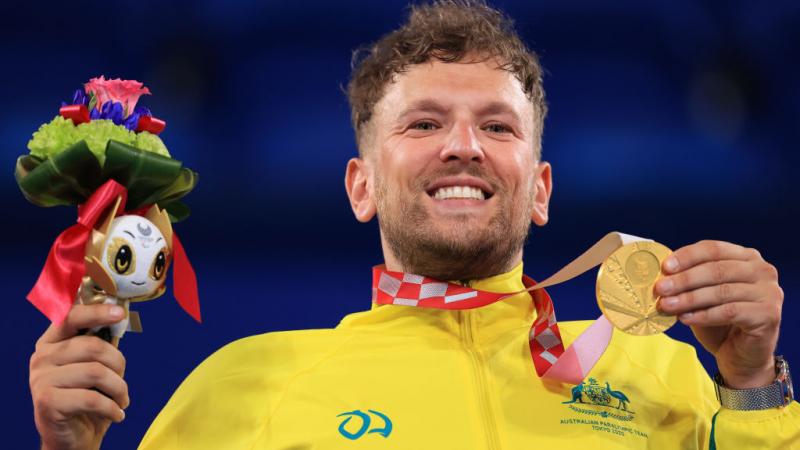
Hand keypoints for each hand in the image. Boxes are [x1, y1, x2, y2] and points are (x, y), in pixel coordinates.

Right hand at [30, 303, 128, 449]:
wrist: (71, 437)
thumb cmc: (86, 397)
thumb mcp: (94, 366)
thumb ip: (101, 343)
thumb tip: (119, 315)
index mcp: (52, 341)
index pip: (71, 317)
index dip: (97, 312)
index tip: (119, 313)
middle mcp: (42, 356)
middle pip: (93, 347)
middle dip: (118, 364)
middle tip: (122, 382)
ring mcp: (40, 379)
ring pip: (96, 372)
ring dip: (118, 388)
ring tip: (122, 400)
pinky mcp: (46, 401)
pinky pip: (92, 398)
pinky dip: (112, 408)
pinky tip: (117, 414)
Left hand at [655, 240, 782, 388]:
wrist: (741, 356)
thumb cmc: (720, 322)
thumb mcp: (701, 296)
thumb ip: (688, 282)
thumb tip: (662, 275)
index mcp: (747, 257)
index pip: (713, 249)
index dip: (687, 257)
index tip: (664, 267)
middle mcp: (762, 270)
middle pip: (717, 270)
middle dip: (684, 280)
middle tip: (660, 289)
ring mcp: (769, 292)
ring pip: (722, 291)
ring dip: (689, 299)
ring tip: (666, 305)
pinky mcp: (769, 315)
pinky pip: (730, 312)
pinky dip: (704, 315)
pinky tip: (685, 319)